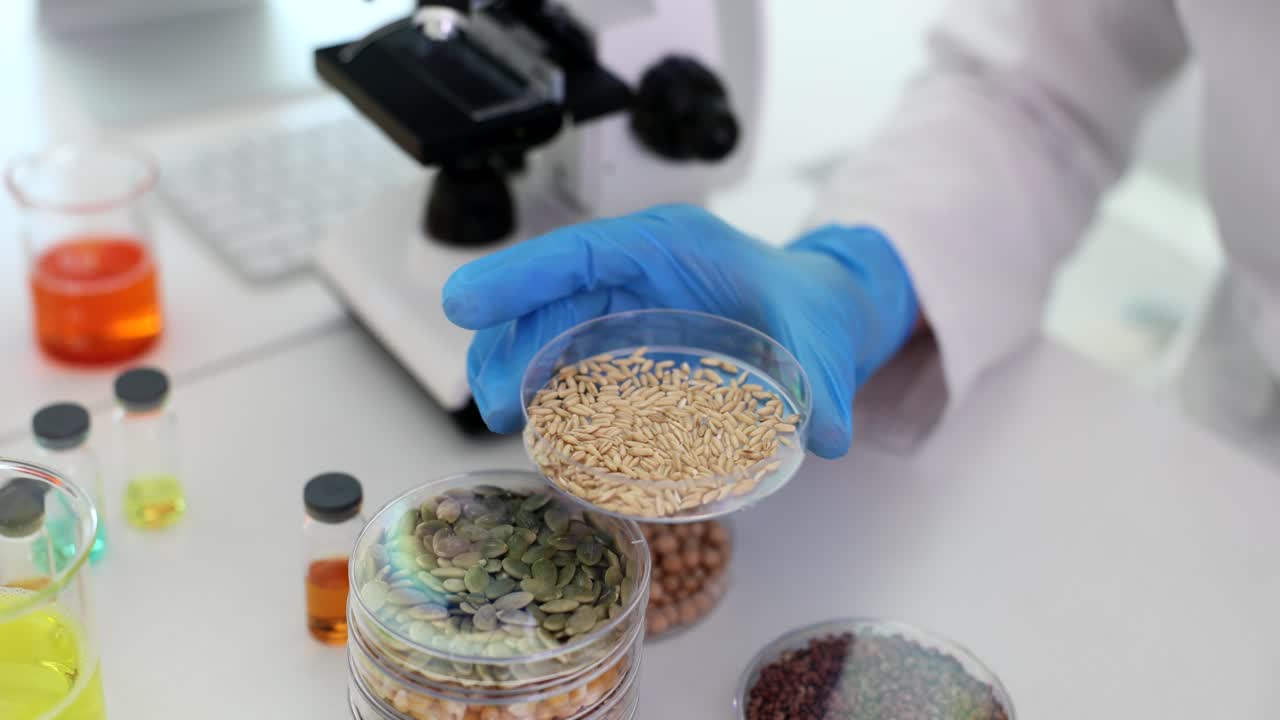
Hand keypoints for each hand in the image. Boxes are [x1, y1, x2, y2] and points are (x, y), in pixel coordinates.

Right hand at [443, 204, 916, 457]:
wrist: (816, 308)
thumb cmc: (809, 309)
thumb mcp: (819, 343)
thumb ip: (822, 387)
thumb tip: (824, 437)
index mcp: (675, 248)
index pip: (584, 251)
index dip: (520, 275)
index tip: (465, 303)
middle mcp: (641, 264)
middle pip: (551, 288)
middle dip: (510, 338)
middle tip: (493, 404)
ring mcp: (628, 292)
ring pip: (549, 315)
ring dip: (516, 361)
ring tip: (501, 416)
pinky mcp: (625, 323)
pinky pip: (567, 339)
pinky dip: (541, 372)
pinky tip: (531, 412)